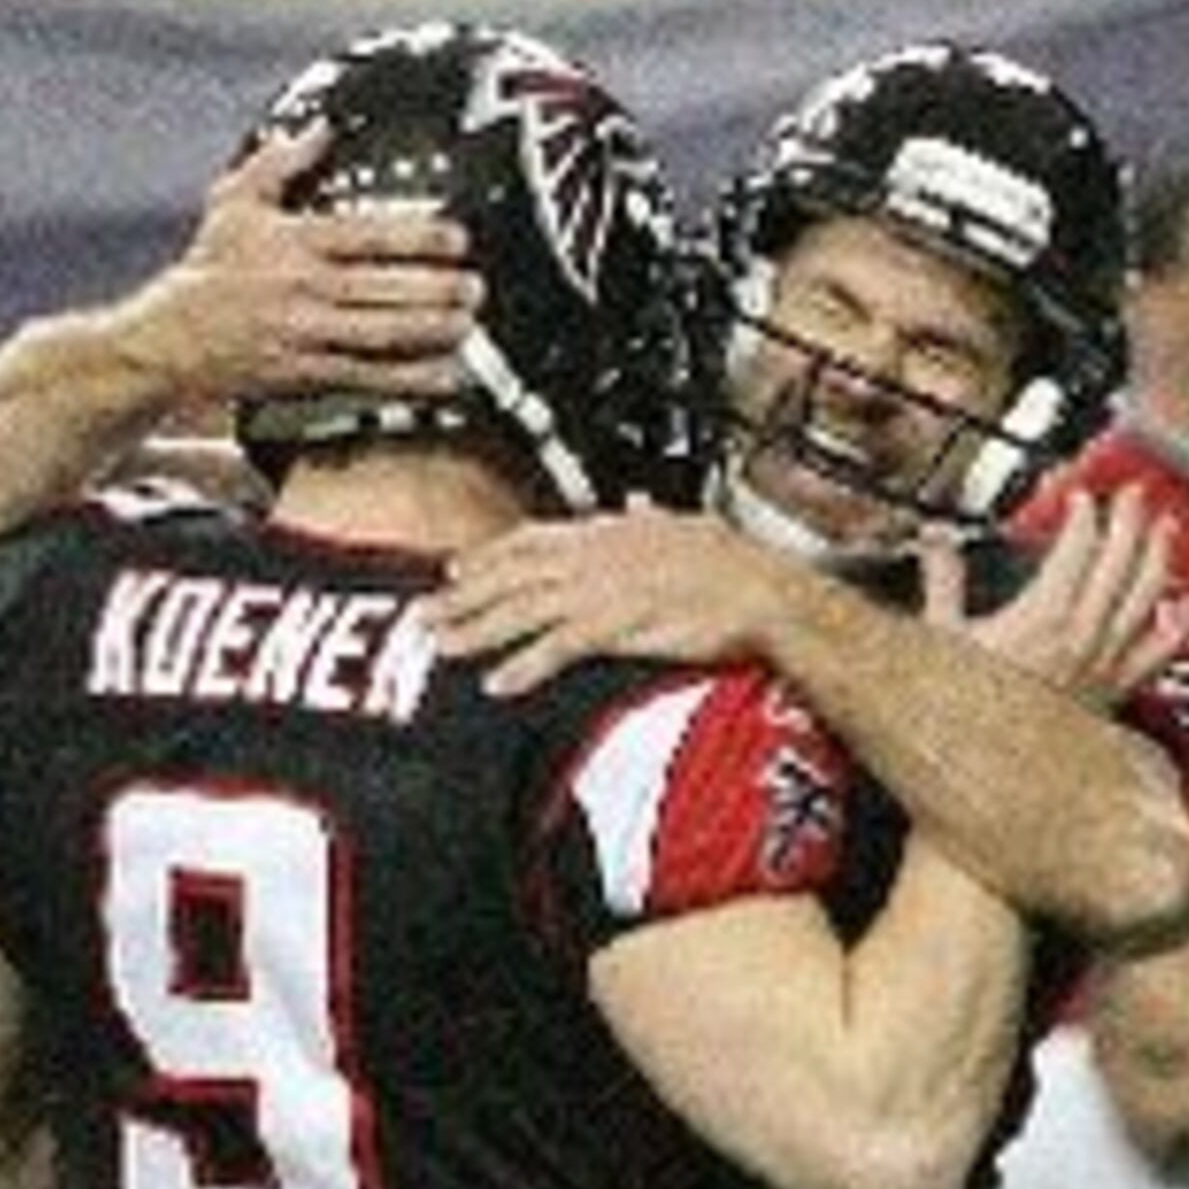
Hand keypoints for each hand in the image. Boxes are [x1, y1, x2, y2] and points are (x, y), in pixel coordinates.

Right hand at [140, 122, 478, 413]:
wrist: (171, 337)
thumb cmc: (211, 267)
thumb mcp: (234, 203)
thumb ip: (280, 164)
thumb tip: (321, 130)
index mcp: (293, 243)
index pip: (366, 237)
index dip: (416, 238)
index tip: (457, 238)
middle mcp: (303, 289)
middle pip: (383, 288)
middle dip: (436, 289)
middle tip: (475, 286)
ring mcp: (307, 335)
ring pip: (381, 334)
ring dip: (431, 332)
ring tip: (467, 324)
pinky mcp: (309, 375)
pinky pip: (370, 378)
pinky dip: (411, 379)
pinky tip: (448, 377)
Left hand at [427, 501, 778, 692]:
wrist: (765, 591)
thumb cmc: (737, 566)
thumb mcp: (687, 527)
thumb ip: (653, 519)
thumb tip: (639, 506)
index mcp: (609, 531)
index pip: (532, 539)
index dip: (489, 556)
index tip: (455, 569)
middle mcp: (596, 555)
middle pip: (513, 574)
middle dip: (463, 595)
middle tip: (423, 615)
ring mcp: (603, 590)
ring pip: (523, 608)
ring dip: (477, 629)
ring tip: (441, 647)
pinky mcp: (618, 626)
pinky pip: (558, 648)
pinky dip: (525, 665)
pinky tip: (497, 682)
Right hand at [943, 489, 1188, 716]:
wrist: (998, 773)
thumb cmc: (967, 712)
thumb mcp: (942, 640)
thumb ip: (942, 583)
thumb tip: (936, 540)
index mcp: (1045, 616)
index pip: (1077, 549)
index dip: (1083, 518)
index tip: (1081, 499)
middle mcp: (1084, 637)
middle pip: (1118, 564)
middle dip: (1128, 522)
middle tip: (1134, 493)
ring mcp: (1105, 665)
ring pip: (1145, 600)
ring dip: (1159, 558)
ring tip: (1168, 528)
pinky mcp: (1115, 693)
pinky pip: (1157, 655)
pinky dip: (1180, 629)